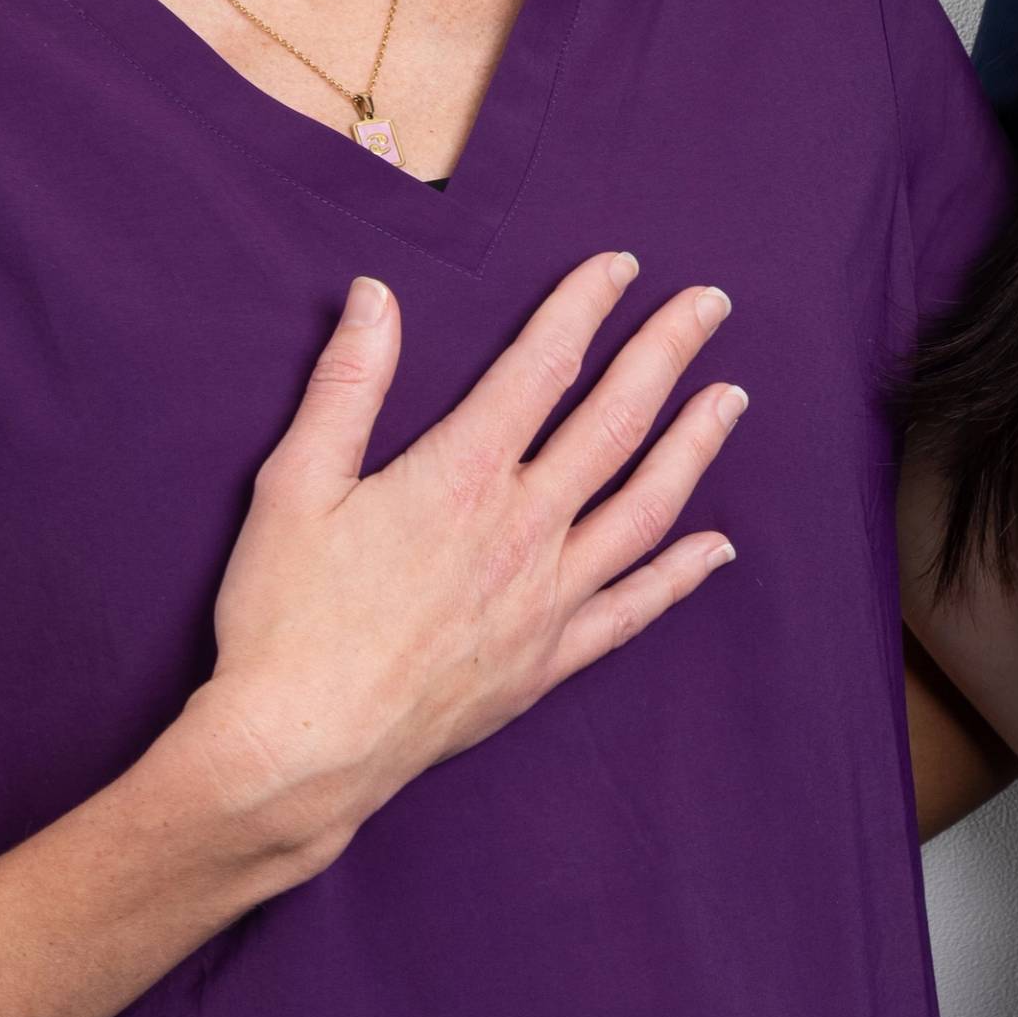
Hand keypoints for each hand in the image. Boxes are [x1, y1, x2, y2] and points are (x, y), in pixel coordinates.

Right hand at [179, 254, 746, 861]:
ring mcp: (546, 599)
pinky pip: (633, 610)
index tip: (621, 266)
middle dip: (667, 352)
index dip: (585, 306)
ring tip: (732, 398)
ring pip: (645, 506)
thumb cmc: (284, 618)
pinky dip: (680, 575)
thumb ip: (347, 383)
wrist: (301, 750)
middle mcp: (523, 528)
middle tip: (712, 304)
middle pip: (617, 420)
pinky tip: (717, 548)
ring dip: (694, 445)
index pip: (543, 365)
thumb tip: (375, 294)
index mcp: (463, 474)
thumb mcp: (296, 485)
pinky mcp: (547, 661)